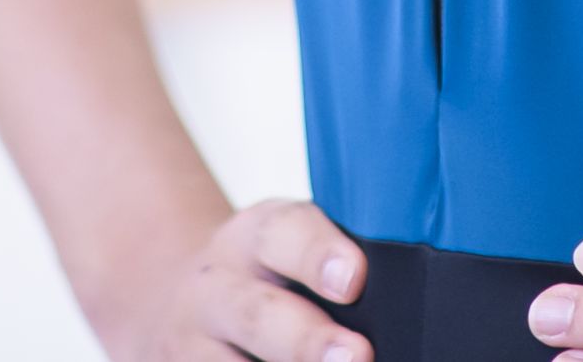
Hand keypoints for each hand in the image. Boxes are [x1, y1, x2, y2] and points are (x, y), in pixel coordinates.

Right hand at [114, 197, 370, 361]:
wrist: (181, 304)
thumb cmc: (265, 280)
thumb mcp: (287, 251)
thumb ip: (334, 271)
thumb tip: (402, 314)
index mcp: (253, 239)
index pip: (283, 234)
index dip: (318, 255)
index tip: (354, 279)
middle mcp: (216, 289)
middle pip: (258, 315)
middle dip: (306, 341)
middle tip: (356, 356)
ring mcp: (191, 343)